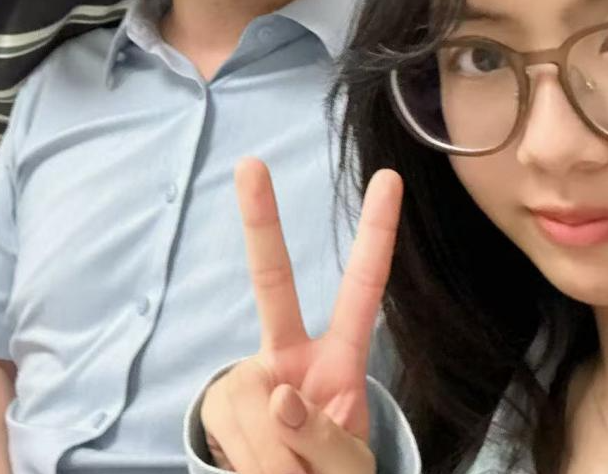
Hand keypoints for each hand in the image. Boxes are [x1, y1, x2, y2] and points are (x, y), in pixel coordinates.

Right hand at [200, 159, 402, 473]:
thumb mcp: (348, 468)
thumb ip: (326, 437)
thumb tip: (280, 399)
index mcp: (338, 358)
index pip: (362, 290)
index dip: (377, 235)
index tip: (389, 178)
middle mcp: (289, 354)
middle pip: (273, 282)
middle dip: (261, 222)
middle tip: (251, 164)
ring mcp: (251, 377)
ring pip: (260, 404)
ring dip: (280, 462)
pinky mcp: (217, 403)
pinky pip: (234, 431)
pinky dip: (253, 465)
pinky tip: (257, 470)